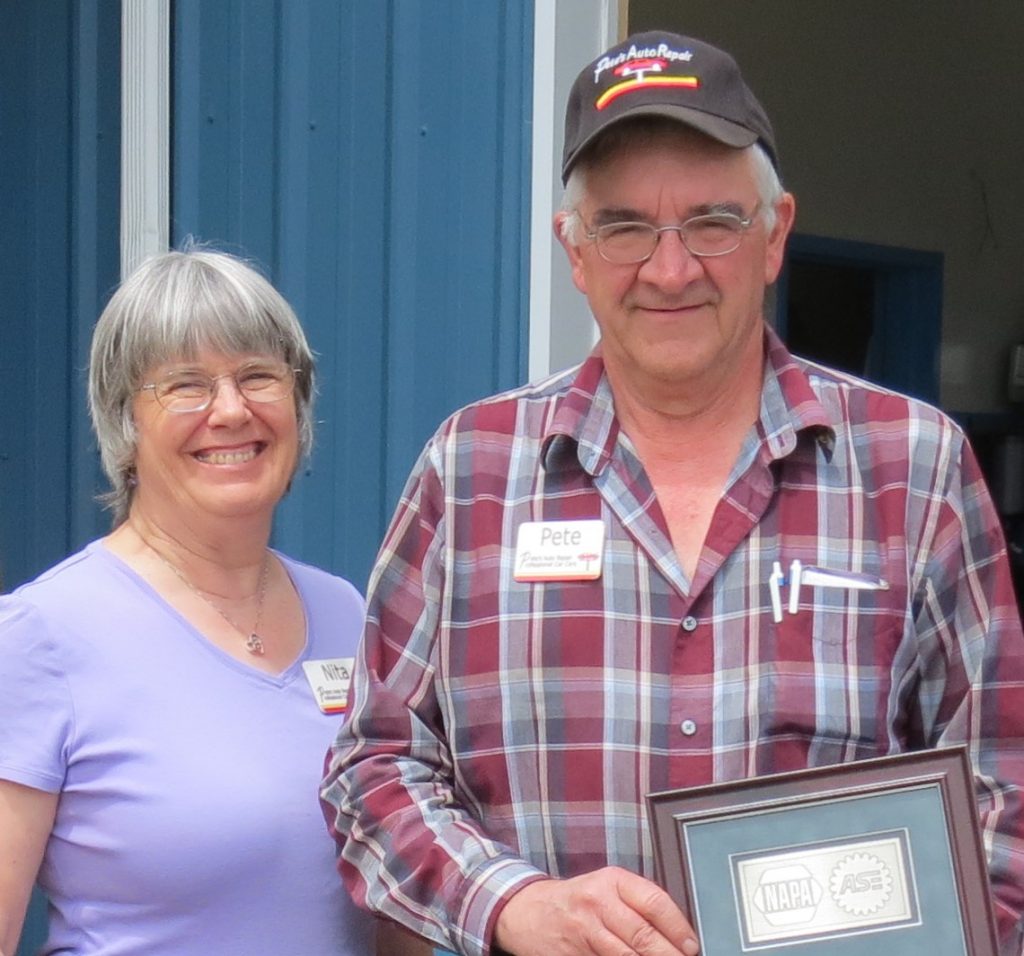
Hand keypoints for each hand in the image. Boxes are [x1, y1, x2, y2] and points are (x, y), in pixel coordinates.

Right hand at [492, 867, 698, 955]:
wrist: (527, 912)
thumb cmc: (577, 900)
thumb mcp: (605, 887)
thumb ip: (637, 904)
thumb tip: (676, 932)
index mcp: (611, 881)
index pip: (654, 902)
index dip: (678, 928)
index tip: (691, 946)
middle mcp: (598, 902)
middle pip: (644, 935)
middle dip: (669, 955)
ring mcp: (584, 931)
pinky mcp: (574, 954)